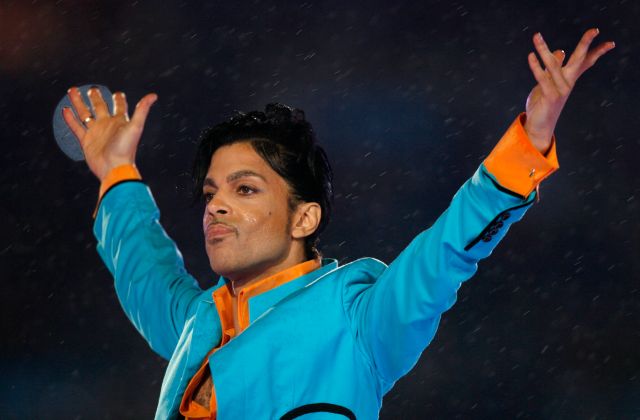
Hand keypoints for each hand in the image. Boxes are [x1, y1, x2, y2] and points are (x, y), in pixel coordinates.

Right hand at [62, 87, 157, 180]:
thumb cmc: (126, 149)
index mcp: (119, 121)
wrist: (114, 168)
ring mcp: (96, 133)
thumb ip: (142, 110)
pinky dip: (70, 119)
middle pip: (100, 107)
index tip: (117, 93)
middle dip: (96, 97)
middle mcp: (107, 125)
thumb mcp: (136, 126)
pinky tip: (66, 110)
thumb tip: (153, 96)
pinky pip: (76, 127)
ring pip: (85, 114)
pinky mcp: (86, 141)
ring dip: (79, 103)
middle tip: (92, 89)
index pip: (119, 106)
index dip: (119, 99)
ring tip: (73, 91)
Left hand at [524, 28, 614, 153]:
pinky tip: (531, 55)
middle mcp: (567, 83)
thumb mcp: (547, 82)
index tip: (610, 43)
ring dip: (543, 49)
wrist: (538, 125)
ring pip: (552, 65)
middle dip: (585, 45)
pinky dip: (536, 66)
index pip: (585, 63)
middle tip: (595, 30)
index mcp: (568, 79)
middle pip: (578, 60)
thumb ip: (554, 67)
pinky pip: (542, 78)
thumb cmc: (542, 103)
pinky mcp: (549, 96)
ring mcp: (560, 90)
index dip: (596, 53)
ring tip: (536, 36)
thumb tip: (561, 51)